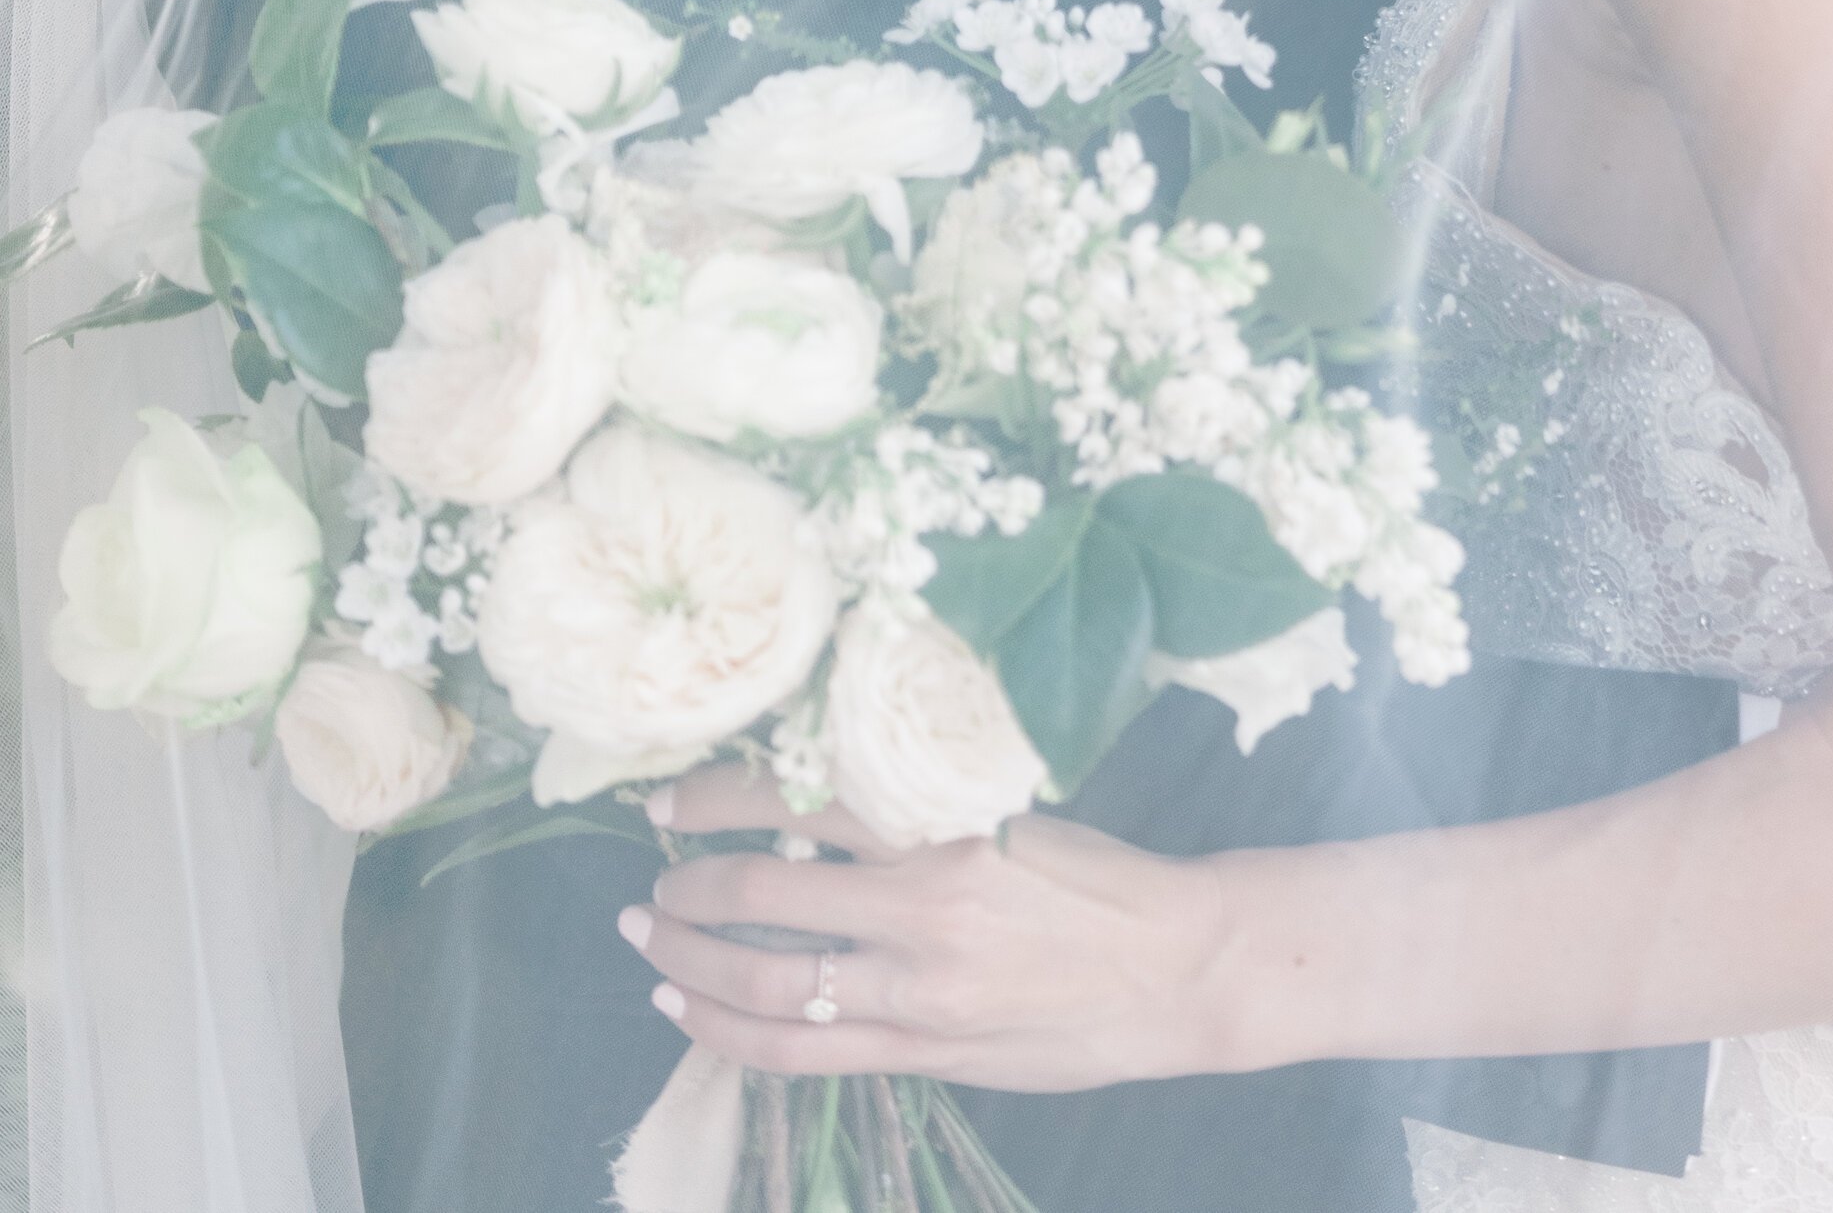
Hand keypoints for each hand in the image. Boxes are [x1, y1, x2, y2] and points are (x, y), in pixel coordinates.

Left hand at [624, 775, 1227, 1089]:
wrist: (1175, 967)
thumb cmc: (1095, 874)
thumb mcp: (1008, 805)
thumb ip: (914, 804)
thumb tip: (807, 787)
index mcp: (940, 822)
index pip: (795, 799)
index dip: (715, 800)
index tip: (669, 799)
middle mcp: (921, 906)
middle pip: (764, 894)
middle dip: (687, 888)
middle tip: (648, 882)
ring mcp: (919, 992)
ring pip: (770, 986)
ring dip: (694, 965)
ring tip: (651, 946)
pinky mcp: (925, 1052)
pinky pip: (804, 1054)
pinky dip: (734, 1034)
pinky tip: (694, 1014)